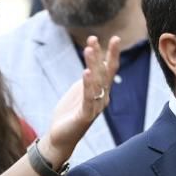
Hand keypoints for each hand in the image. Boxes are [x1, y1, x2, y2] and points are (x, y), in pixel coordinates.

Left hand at [45, 36, 121, 157]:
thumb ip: (88, 79)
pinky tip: (85, 72)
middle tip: (99, 38)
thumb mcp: (79, 91)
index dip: (112, 54)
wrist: (60, 138)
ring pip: (96, 83)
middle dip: (102, 55)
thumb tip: (93, 64)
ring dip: (93, 65)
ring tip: (89, 49)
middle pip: (104, 73)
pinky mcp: (85, 116)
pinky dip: (87, 85)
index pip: (109, 70)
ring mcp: (95, 107)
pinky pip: (88, 98)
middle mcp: (102, 98)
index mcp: (101, 91)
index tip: (115, 38)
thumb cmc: (70, 114)